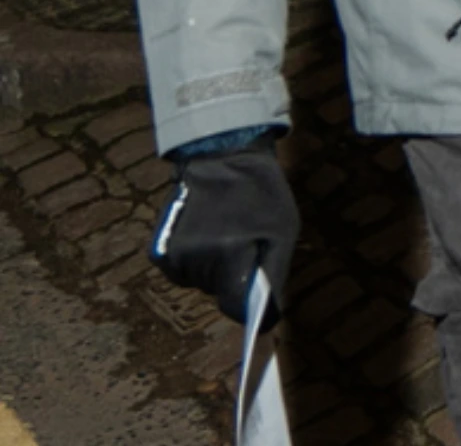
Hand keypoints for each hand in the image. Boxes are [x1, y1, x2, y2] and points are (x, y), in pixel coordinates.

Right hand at [150, 138, 296, 326]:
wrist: (223, 159)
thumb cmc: (262, 197)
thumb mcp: (283, 233)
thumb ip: (272, 277)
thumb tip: (266, 320)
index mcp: (231, 252)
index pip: (233, 307)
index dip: (247, 310)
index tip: (255, 304)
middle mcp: (198, 257)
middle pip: (216, 294)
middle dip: (232, 279)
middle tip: (244, 245)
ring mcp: (174, 254)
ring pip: (199, 284)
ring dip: (213, 270)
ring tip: (225, 235)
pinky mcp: (159, 250)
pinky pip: (181, 273)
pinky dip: (194, 263)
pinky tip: (205, 236)